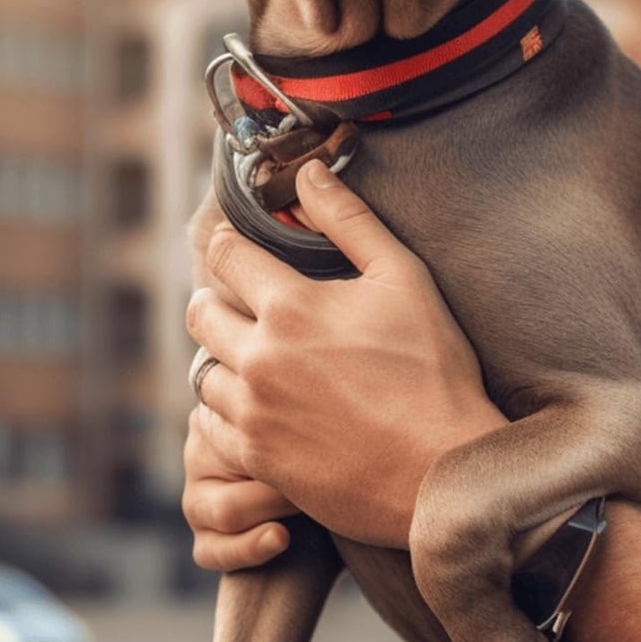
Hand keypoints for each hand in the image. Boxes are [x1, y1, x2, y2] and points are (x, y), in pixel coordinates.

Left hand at [185, 160, 505, 547]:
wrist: (439, 470)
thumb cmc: (432, 368)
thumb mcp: (403, 278)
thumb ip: (349, 220)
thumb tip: (309, 172)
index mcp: (290, 308)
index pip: (227, 256)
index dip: (230, 242)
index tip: (238, 242)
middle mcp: (258, 360)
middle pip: (201, 312)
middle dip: (219, 296)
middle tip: (248, 299)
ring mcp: (252, 415)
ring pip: (202, 371)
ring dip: (223, 356)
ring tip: (259, 354)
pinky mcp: (255, 461)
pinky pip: (211, 427)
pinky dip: (226, 409)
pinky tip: (261, 404)